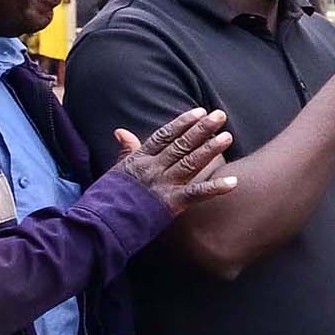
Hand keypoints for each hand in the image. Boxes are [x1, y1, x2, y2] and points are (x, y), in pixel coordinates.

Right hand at [107, 106, 240, 214]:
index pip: (164, 135)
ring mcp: (163, 184)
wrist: (100, 223)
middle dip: (202, 129)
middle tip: (220, 116)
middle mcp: (153, 168)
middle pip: (181, 144)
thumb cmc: (106, 198)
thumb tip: (121, 130)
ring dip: (210, 149)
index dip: (182, 122)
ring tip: (227, 137)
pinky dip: (215, 188)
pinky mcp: (171, 203)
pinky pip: (197, 194)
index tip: (198, 111)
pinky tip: (233, 182)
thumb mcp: (114, 170)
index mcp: (139, 159)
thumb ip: (124, 151)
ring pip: (190, 162)